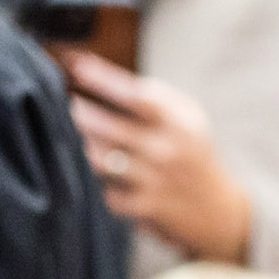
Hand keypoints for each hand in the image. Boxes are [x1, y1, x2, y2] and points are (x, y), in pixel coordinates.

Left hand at [64, 53, 256, 263]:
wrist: (218, 211)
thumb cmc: (192, 152)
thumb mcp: (188, 118)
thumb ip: (155, 97)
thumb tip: (103, 75)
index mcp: (179, 122)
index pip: (137, 95)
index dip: (104, 79)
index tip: (77, 66)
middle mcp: (168, 150)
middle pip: (112, 128)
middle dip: (80, 113)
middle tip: (59, 101)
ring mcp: (156, 180)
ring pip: (103, 160)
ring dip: (82, 147)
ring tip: (66, 133)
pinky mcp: (146, 208)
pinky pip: (108, 193)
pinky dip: (97, 183)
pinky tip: (92, 175)